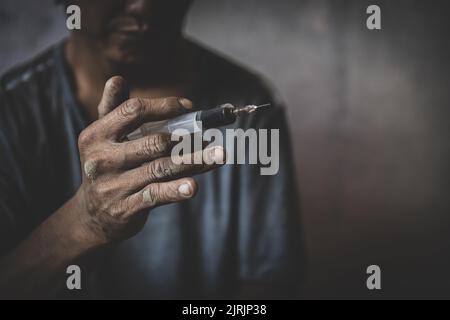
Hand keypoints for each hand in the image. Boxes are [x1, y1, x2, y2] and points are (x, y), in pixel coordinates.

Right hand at [74, 76, 224, 242]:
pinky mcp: (125, 207)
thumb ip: (112, 110)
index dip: (164, 106)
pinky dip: (176, 190)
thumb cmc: (106, 167)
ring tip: (219, 156)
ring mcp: (113, 185)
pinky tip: (193, 186)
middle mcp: (102, 159)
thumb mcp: (102, 138)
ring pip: (161, 168)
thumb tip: (118, 79)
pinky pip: (156, 195)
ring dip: (194, 161)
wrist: (91, 215)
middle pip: (154, 141)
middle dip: (186, 138)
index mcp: (96, 135)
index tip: (189, 106)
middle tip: (212, 135)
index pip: (134, 111)